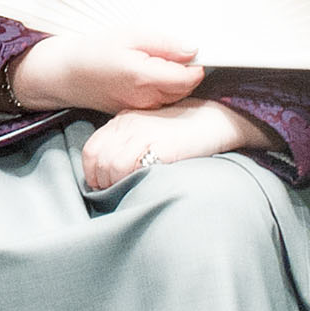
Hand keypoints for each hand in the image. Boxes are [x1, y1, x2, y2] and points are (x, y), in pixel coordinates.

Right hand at [10, 31, 203, 116]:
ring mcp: (142, 109)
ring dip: (177, 81)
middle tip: (175, 53)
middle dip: (188, 72)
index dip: (197, 64)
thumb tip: (193, 50)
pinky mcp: (138, 112)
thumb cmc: (96, 50)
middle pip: (185, 89)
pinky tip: (152, 76)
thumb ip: (165, 44)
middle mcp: (145, 99)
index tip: (194, 51)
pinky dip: (165, 90)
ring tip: (160, 62)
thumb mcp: (131, 34)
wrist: (67, 74)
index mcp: (144, 77)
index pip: (188, 78)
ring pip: (175, 97)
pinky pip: (162, 102)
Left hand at [79, 98, 266, 192]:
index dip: (94, 172)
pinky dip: (131, 180)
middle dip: (103, 181)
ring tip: (129, 188)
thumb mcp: (151, 129)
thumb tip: (113, 172)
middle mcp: (129, 124)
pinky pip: (129, 168)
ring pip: (110, 165)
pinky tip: (142, 182)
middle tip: (115, 191)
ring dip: (115, 183)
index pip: (93, 149)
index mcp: (125, 120)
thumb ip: (131, 144)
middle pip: (98, 159)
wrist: (217, 119)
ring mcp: (142, 134)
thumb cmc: (186, 130)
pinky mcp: (158, 146)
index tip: (104, 184)